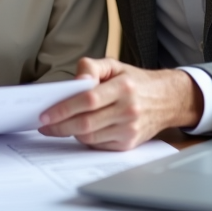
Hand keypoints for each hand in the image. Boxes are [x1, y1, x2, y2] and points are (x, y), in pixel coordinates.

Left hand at [37, 58, 202, 150]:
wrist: (167, 100)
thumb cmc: (135, 82)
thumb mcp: (115, 66)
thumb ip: (91, 67)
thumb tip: (76, 82)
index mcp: (124, 87)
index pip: (88, 100)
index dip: (64, 108)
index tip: (46, 114)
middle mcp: (128, 110)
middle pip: (86, 123)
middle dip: (60, 125)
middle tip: (44, 125)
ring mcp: (129, 130)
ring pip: (90, 137)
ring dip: (70, 132)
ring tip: (58, 125)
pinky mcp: (129, 144)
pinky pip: (98, 145)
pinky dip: (85, 139)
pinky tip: (79, 130)